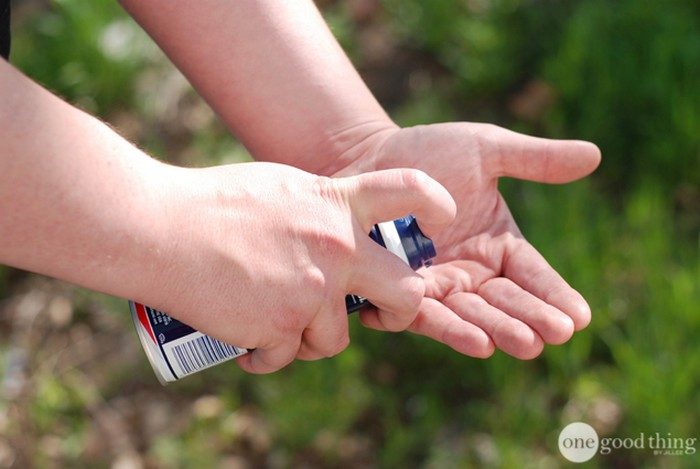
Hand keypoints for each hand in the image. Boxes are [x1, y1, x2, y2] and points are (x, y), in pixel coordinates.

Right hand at [145, 162, 454, 372]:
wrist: (157, 229)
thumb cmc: (212, 203)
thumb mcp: (280, 187)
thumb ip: (320, 206)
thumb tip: (341, 229)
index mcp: (337, 204)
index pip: (409, 190)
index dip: (436, 204)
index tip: (442, 218)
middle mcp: (337, 248)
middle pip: (408, 293)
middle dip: (399, 311)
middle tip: (374, 313)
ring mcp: (312, 291)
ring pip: (336, 338)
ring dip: (312, 338)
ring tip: (279, 324)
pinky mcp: (281, 327)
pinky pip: (288, 355)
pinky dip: (269, 355)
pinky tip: (250, 344)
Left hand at [335, 123, 600, 358]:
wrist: (365, 157)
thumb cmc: (427, 152)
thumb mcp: (484, 150)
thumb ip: (534, 160)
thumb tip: (595, 155)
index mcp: (496, 246)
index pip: (532, 275)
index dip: (555, 294)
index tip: (580, 316)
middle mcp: (469, 273)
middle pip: (503, 302)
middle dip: (529, 318)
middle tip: (552, 335)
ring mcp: (433, 286)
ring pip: (466, 314)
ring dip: (492, 329)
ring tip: (518, 343)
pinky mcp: (394, 291)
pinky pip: (417, 312)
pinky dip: (438, 324)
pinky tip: (466, 338)